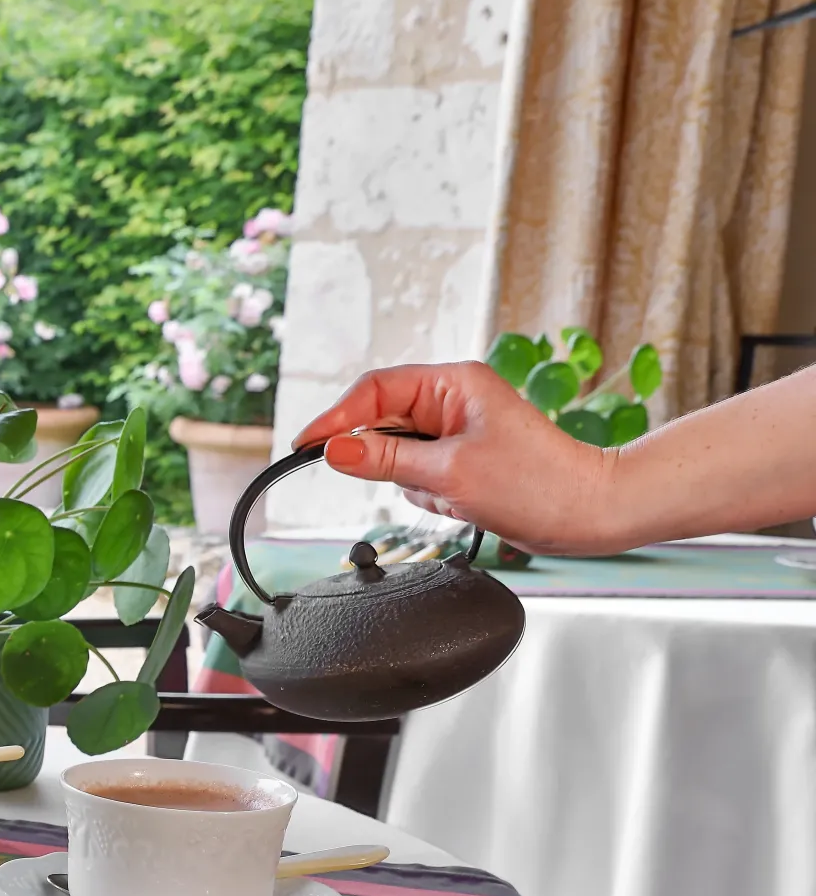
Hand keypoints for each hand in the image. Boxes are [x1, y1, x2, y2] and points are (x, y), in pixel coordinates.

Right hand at [292, 363, 629, 554]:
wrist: (589, 513)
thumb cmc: (537, 484)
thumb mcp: (449, 474)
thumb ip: (384, 461)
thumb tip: (334, 452)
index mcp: (452, 383)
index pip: (374, 390)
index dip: (335, 418)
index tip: (306, 446)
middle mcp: (451, 399)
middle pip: (381, 422)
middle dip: (388, 459)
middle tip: (410, 481)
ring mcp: (455, 430)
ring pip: (395, 455)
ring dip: (413, 482)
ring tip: (454, 494)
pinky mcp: (460, 458)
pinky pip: (416, 475)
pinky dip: (428, 494)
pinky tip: (461, 502)